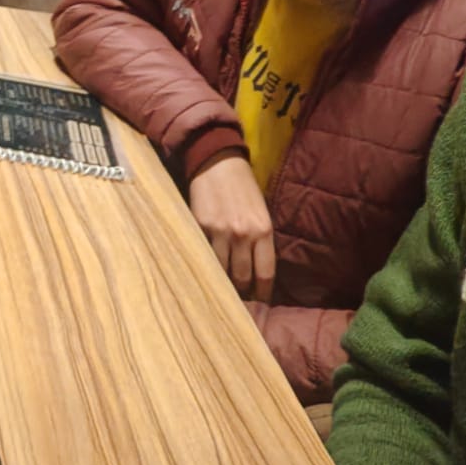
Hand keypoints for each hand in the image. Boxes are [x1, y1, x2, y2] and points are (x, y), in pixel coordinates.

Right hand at [189, 152, 275, 301]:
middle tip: (240, 299)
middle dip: (242, 291)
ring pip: (222, 271)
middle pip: (242, 277)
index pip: (265, 273)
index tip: (260, 301)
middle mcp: (243, 234)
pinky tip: (207, 270)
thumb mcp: (261, 212)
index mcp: (263, 230)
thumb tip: (257, 269)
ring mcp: (220, 232)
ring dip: (222, 282)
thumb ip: (260, 239)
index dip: (262, 292)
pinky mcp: (200, 228)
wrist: (218, 163)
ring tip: (222, 288)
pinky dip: (207, 265)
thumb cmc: (244, 187)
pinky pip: (204, 256)